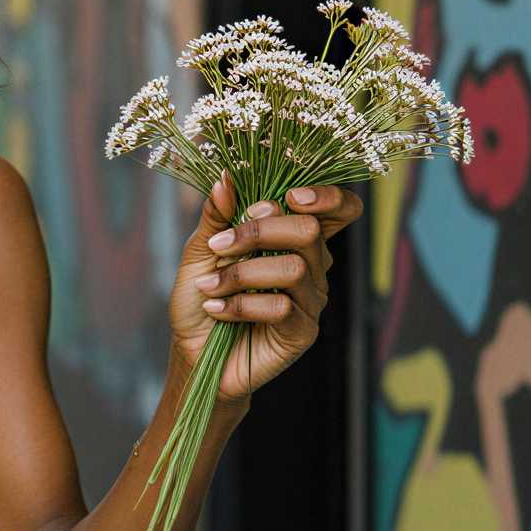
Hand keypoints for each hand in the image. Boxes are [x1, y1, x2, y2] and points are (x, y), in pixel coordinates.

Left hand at [168, 174, 362, 403]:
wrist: (191, 352)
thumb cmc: (201, 298)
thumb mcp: (202, 251)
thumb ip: (217, 215)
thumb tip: (227, 178)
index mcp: (294, 239)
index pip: (338, 210)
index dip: (326, 196)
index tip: (289, 195)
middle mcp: (312, 266)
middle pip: (309, 231)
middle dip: (258, 231)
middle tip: (220, 246)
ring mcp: (311, 300)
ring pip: (293, 268)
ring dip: (241, 273)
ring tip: (210, 287)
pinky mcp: (302, 332)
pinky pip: (282, 307)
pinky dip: (240, 305)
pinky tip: (218, 310)